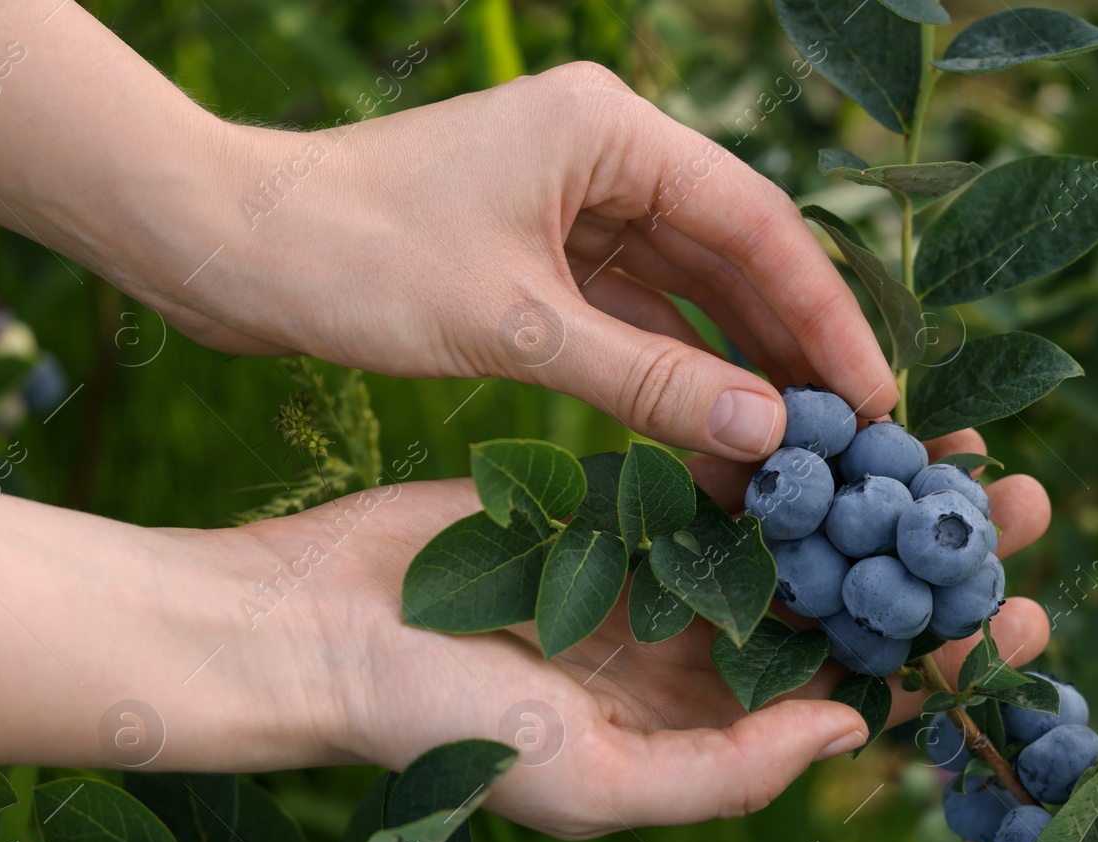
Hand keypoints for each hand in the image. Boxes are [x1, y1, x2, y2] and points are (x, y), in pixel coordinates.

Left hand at [192, 62, 895, 459]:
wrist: (225, 249)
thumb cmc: (354, 258)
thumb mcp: (515, 326)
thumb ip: (650, 382)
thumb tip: (769, 434)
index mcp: (611, 132)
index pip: (755, 224)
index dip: (822, 317)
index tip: (873, 396)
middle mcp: (607, 158)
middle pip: (733, 259)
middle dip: (791, 350)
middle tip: (851, 439)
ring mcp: (574, 209)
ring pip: (688, 297)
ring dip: (737, 371)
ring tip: (796, 454)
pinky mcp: (542, 260)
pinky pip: (633, 323)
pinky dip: (671, 378)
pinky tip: (716, 438)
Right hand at [248, 428, 1049, 838]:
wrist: (323, 630)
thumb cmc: (444, 728)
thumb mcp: (591, 779)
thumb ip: (724, 773)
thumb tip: (855, 734)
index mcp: (711, 732)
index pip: (857, 701)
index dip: (946, 665)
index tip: (1024, 619)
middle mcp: (704, 659)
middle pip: (850, 609)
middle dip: (936, 565)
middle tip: (1022, 506)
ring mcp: (668, 581)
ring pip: (802, 536)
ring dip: (877, 494)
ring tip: (958, 447)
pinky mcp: (628, 512)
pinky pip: (729, 479)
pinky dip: (790, 450)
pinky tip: (849, 411)